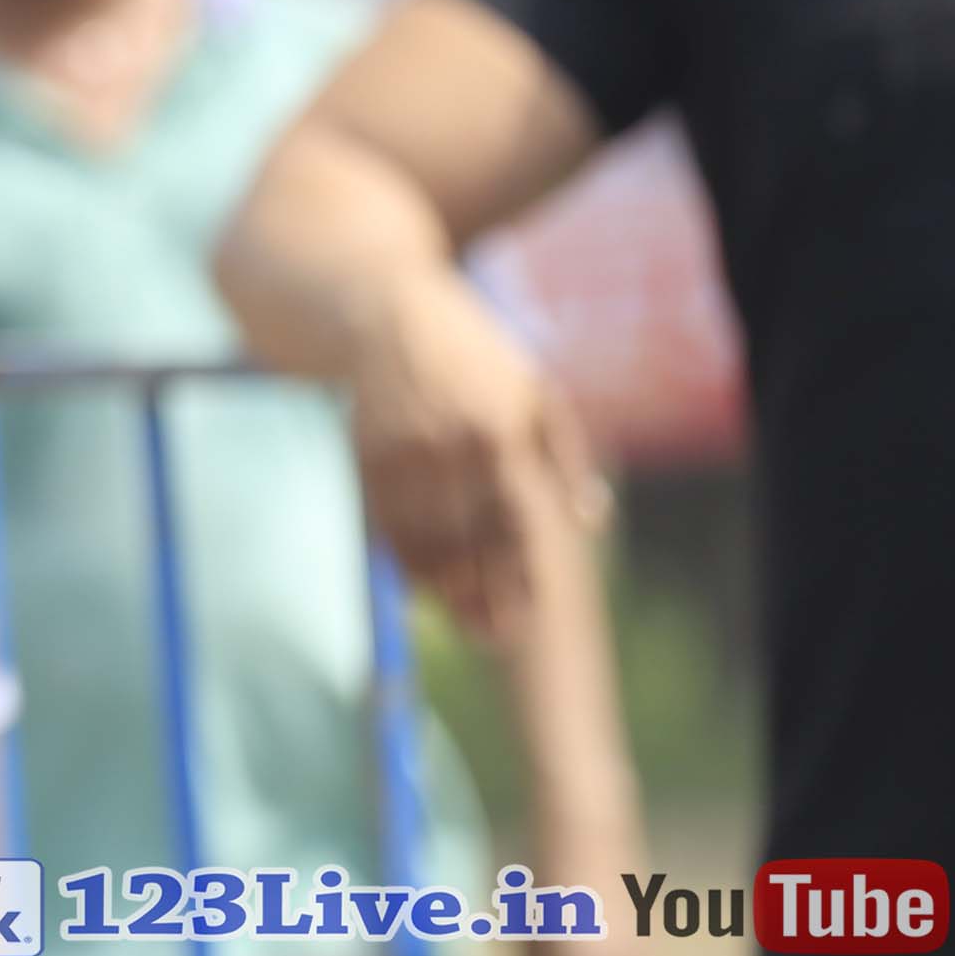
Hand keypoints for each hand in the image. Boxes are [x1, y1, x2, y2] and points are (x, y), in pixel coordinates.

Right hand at [345, 274, 601, 641]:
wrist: (386, 315)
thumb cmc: (473, 355)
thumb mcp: (534, 390)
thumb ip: (563, 457)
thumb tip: (590, 521)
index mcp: (498, 432)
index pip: (514, 522)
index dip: (521, 575)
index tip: (530, 616)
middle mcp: (448, 447)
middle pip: (467, 542)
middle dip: (482, 597)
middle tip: (496, 640)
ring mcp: (400, 454)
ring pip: (422, 540)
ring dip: (442, 590)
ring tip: (462, 624)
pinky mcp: (364, 458)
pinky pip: (385, 524)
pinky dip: (403, 560)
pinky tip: (420, 588)